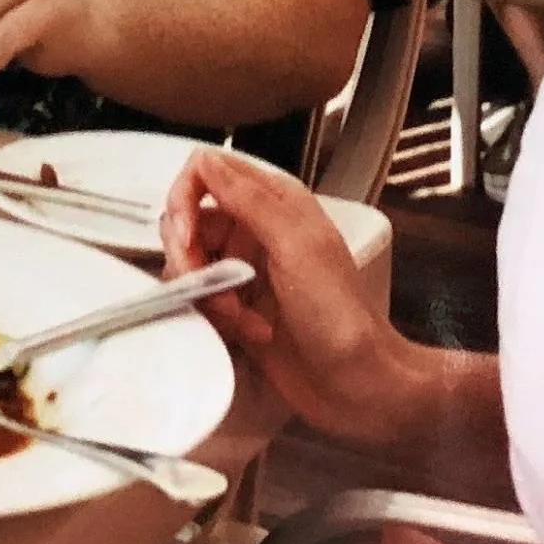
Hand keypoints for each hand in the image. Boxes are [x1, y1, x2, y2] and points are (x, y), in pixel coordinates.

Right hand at [161, 148, 409, 441]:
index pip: (207, 172)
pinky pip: (201, 302)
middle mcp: (257, 230)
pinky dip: (218, 319)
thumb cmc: (342, 316)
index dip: (185, 200)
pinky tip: (251, 332)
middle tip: (209, 284)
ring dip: (208, 294)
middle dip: (190, 257)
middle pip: (189, 222)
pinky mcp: (239, 308)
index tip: (186, 236)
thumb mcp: (296, 246)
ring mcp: (247, 270)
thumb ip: (249, 199)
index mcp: (275, 202)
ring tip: (239, 315)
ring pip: (190, 265)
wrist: (358, 383)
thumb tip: (208, 161)